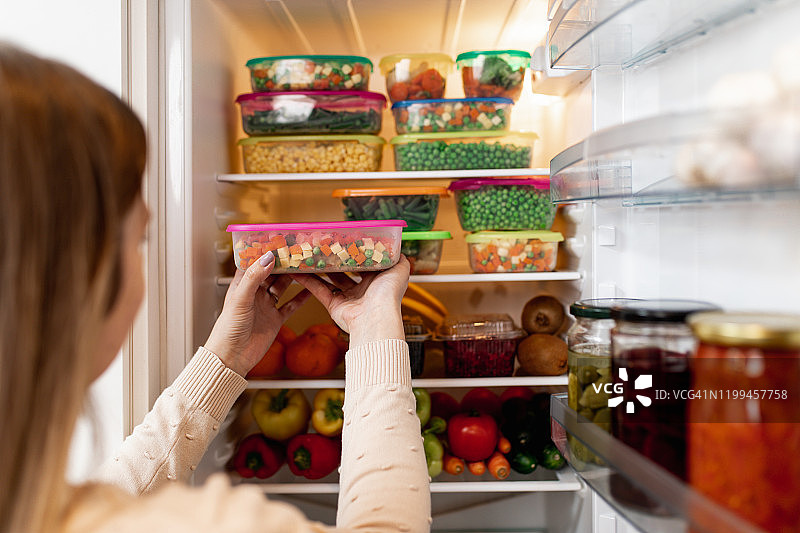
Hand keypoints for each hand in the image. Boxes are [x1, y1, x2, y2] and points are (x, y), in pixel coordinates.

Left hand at [205, 251, 309, 375]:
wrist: (233, 357)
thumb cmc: (228, 329)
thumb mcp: (240, 299)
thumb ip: (254, 277)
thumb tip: (267, 258)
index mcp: (242, 285)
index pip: (254, 263)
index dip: (264, 252)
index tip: (277, 241)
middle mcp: (255, 294)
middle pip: (271, 273)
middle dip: (283, 263)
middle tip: (297, 251)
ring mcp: (266, 306)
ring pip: (283, 287)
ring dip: (293, 277)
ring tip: (305, 266)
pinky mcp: (275, 319)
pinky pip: (291, 305)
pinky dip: (301, 298)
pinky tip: (311, 290)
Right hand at [290, 256, 409, 347]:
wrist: (376, 317)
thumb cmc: (389, 294)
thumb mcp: (400, 269)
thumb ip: (399, 258)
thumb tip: (397, 247)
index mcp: (376, 281)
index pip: (364, 264)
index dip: (354, 253)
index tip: (344, 241)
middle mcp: (362, 290)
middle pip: (345, 271)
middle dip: (335, 260)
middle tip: (324, 246)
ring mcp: (347, 298)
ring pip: (330, 280)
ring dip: (319, 269)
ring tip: (309, 255)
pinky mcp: (334, 306)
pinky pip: (319, 291)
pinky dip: (308, 282)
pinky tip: (298, 271)